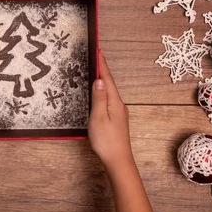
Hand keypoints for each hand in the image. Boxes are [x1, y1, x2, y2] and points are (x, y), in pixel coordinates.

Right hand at [88, 52, 133, 172]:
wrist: (118, 160)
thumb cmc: (107, 140)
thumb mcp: (99, 117)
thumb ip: (99, 98)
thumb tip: (100, 79)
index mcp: (114, 101)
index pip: (107, 78)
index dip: (102, 64)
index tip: (97, 50)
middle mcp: (118, 104)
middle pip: (109, 82)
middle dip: (101, 68)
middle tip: (93, 56)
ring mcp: (118, 111)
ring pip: (108, 90)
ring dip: (101, 79)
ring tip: (93, 69)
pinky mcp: (115, 118)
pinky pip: (107, 98)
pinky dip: (101, 90)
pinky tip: (96, 91)